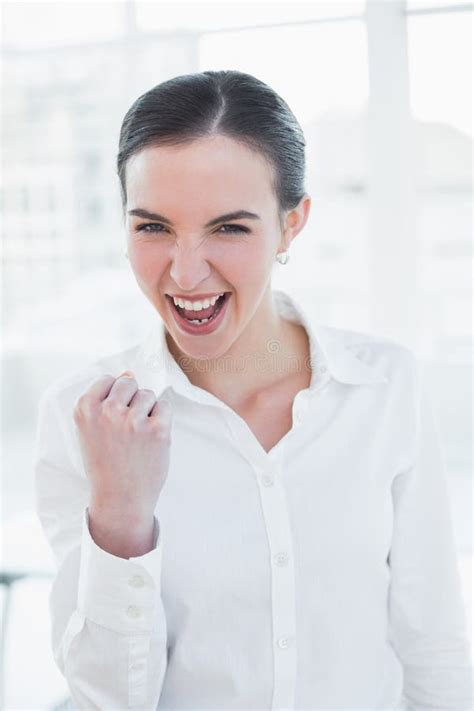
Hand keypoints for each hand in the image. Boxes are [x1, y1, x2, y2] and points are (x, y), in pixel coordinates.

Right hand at [73, 371, 172, 520]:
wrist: (120, 498)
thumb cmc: (106, 463)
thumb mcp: (92, 430)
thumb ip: (105, 399)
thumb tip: (129, 372)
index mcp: (85, 408)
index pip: (107, 380)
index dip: (114, 398)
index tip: (112, 420)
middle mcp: (108, 411)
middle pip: (129, 383)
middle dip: (131, 401)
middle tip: (126, 430)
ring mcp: (133, 420)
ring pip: (148, 394)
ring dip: (147, 411)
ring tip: (137, 438)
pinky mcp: (157, 429)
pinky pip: (164, 406)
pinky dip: (161, 420)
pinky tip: (150, 440)